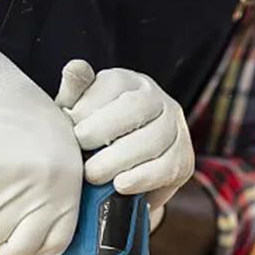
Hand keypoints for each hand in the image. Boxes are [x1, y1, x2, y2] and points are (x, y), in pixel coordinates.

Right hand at [0, 25, 93, 254]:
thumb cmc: (14, 111)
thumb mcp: (56, 149)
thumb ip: (57, 190)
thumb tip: (43, 233)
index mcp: (69, 184)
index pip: (55, 244)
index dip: (32, 248)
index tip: (18, 238)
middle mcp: (46, 190)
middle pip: (19, 250)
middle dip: (0, 245)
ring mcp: (15, 188)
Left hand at [58, 61, 194, 214]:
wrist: (119, 178)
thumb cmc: (95, 141)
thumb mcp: (80, 117)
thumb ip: (75, 94)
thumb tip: (75, 68)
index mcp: (129, 82)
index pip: (114, 84)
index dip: (90, 107)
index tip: (70, 131)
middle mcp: (157, 99)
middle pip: (137, 108)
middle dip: (104, 131)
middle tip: (79, 151)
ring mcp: (175, 127)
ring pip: (154, 138)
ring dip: (120, 159)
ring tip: (94, 175)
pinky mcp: (184, 159)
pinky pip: (167, 167)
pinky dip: (142, 178)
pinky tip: (120, 185)